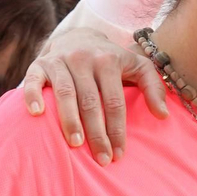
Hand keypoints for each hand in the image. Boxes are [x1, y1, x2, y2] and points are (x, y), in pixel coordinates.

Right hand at [21, 28, 166, 165]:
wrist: (77, 36)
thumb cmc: (110, 59)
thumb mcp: (137, 66)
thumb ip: (154, 87)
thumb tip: (163, 115)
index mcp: (108, 61)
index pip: (114, 101)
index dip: (117, 129)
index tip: (118, 154)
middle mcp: (84, 59)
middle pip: (90, 101)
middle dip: (96, 133)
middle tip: (101, 159)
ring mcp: (60, 60)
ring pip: (65, 94)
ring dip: (69, 120)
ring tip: (76, 145)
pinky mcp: (40, 64)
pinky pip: (34, 80)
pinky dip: (33, 96)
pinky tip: (37, 114)